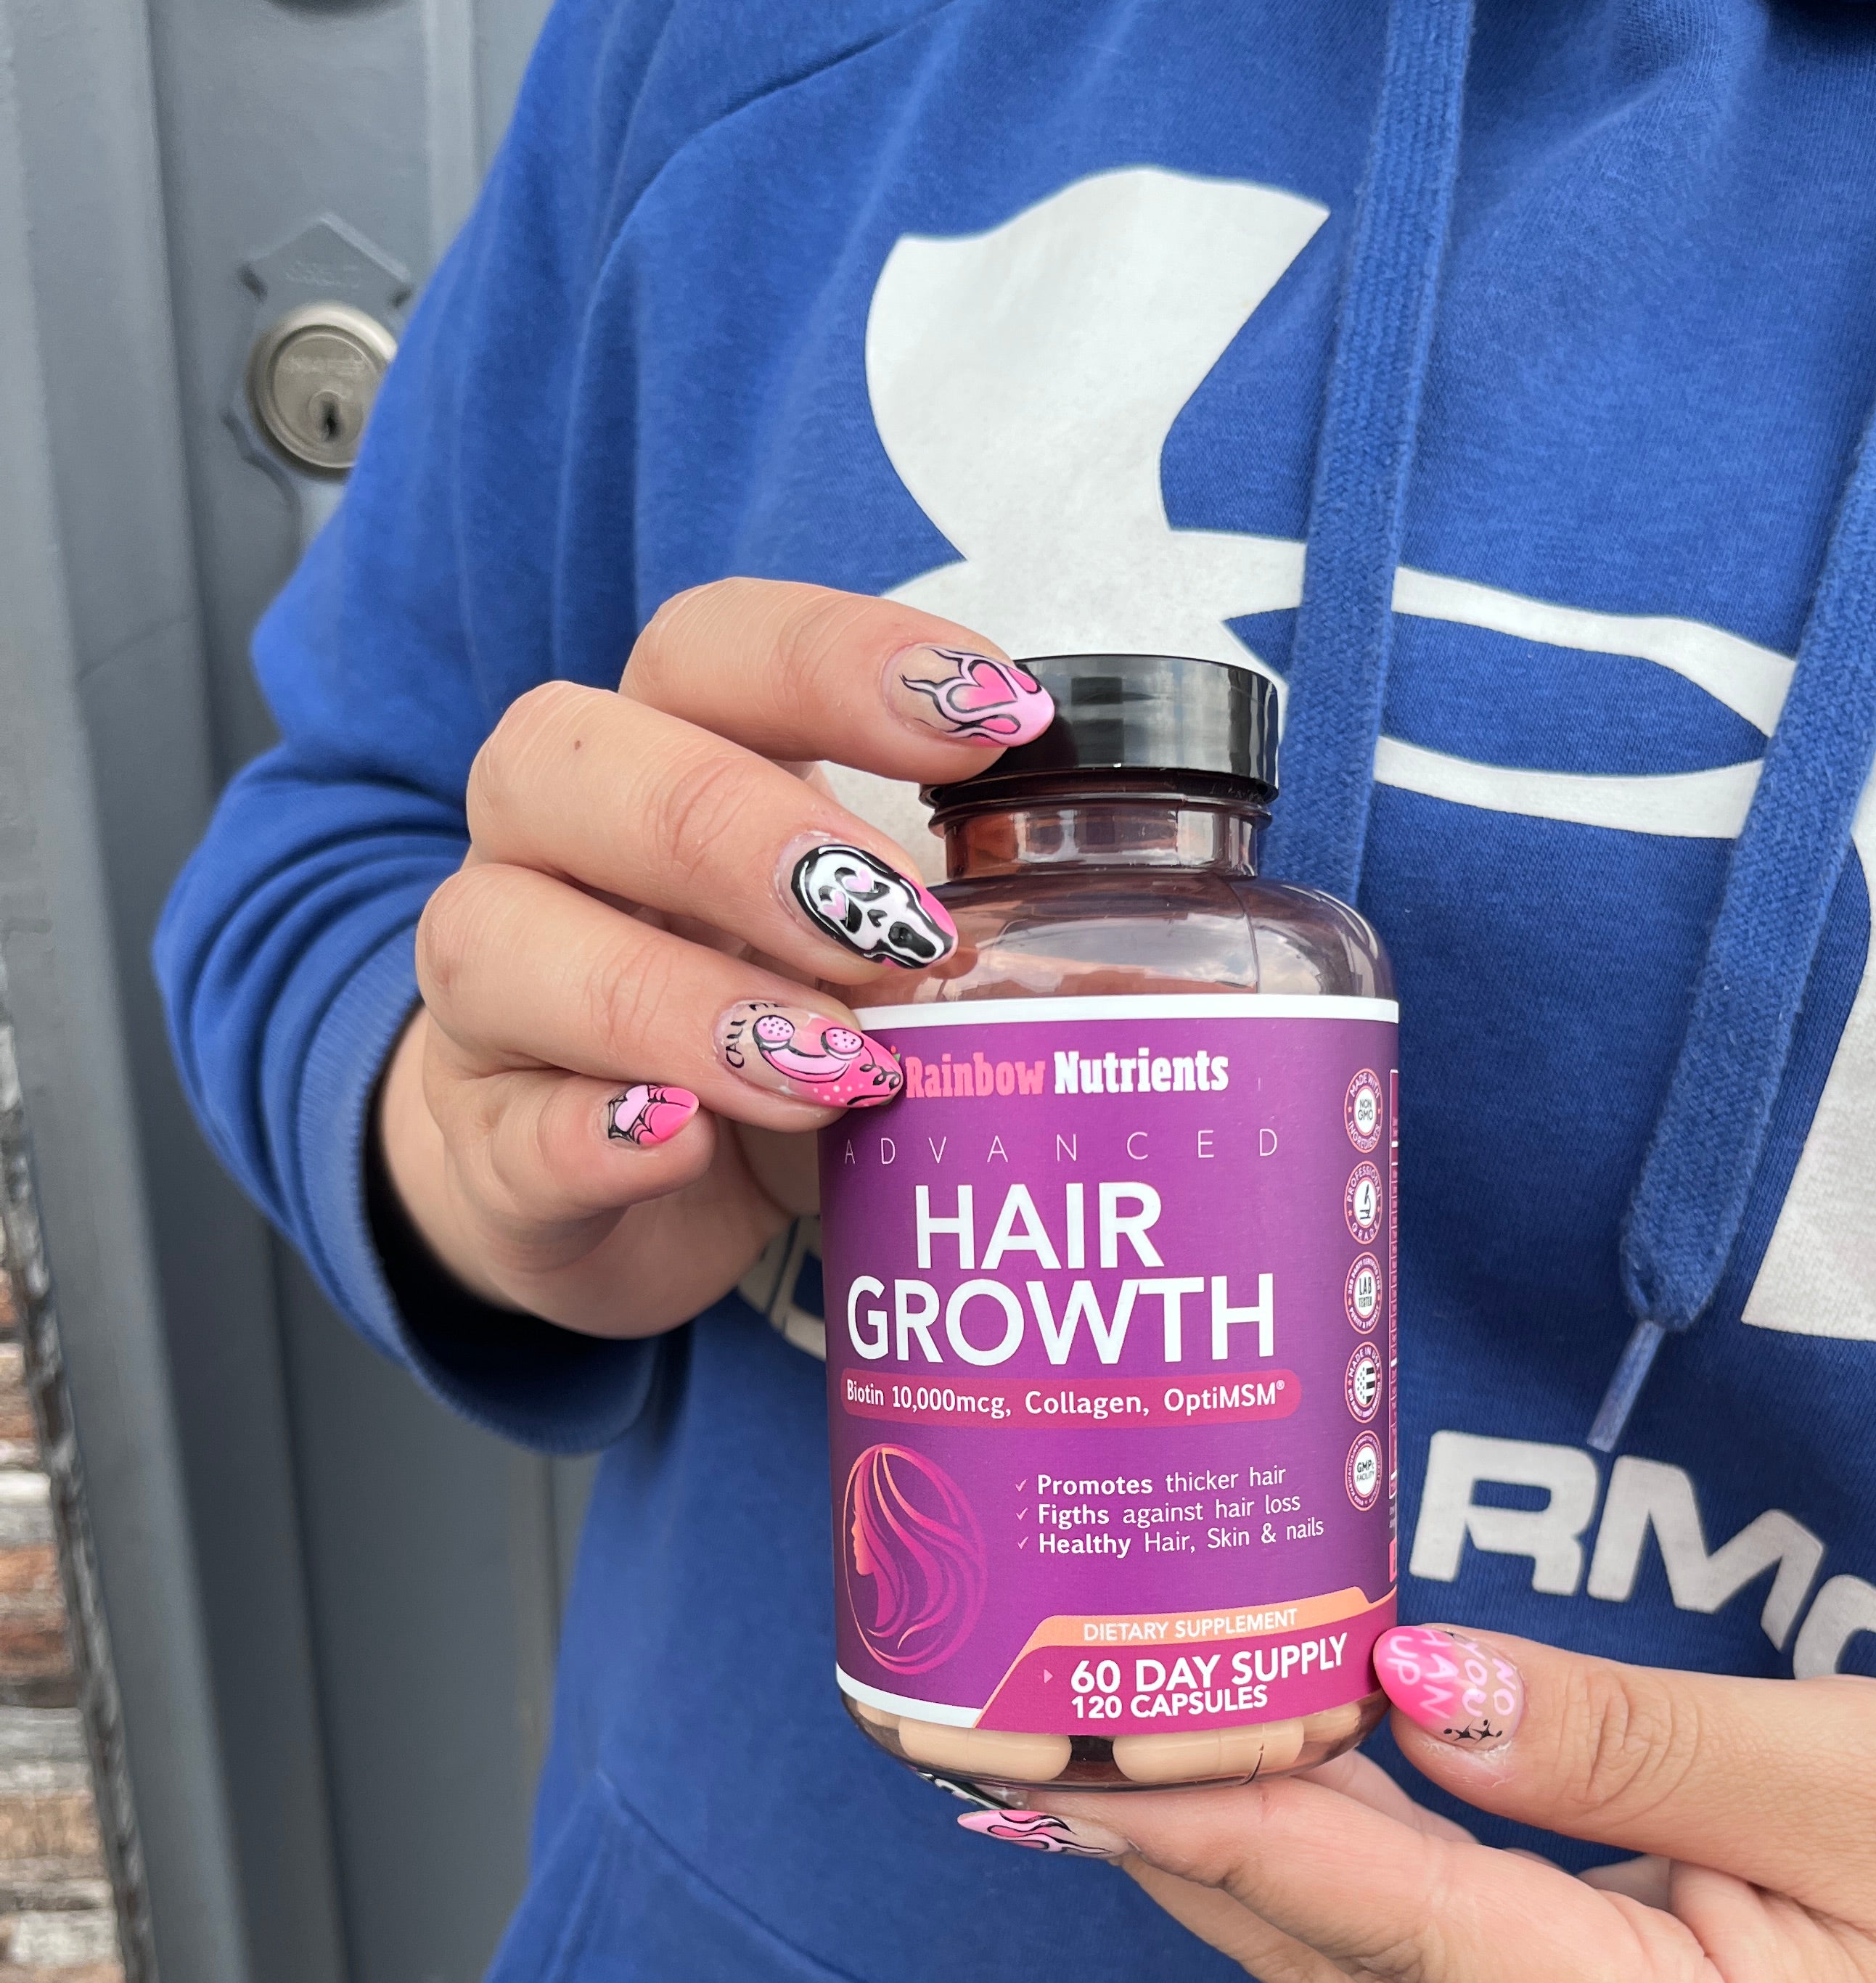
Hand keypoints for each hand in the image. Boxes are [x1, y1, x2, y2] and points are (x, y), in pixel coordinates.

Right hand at [380, 583, 1053, 1332]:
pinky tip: (676, 1143)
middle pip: (571, 763)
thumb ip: (975, 930)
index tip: (997, 718)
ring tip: (834, 1071)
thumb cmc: (757, 1035)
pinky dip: (590, 1134)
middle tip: (897, 926)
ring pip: (504, 942)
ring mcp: (490, 1004)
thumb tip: (1145, 964)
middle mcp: (544, 852)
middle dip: (743, 831)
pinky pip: (499, 1129)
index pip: (709, 648)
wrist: (600, 1192)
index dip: (841, 660)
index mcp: (653, 757)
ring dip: (679, 1001)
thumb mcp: (870, 967)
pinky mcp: (481, 1149)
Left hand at [974, 1626, 1875, 1982]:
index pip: (1416, 1936)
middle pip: (1352, 1973)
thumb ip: (1617, 1737)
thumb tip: (1408, 1685)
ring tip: (1111, 1743)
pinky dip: (1318, 1895)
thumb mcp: (1842, 1765)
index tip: (1094, 1768)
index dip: (1245, 1838)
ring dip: (1239, 1868)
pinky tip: (1252, 1799)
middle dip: (1195, 1848)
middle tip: (1043, 1729)